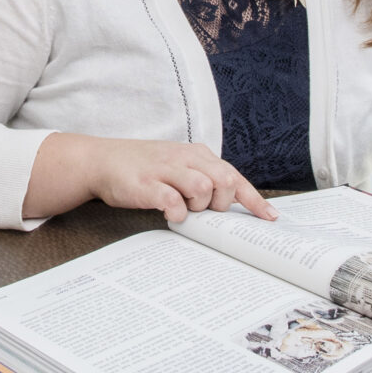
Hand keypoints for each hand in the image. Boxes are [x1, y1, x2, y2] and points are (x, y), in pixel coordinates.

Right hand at [78, 138, 278, 223]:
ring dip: (198, 207)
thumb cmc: (145, 167)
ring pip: (203, 188)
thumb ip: (203, 178)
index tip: (269, 218)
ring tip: (183, 209)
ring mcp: (164, 170)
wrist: (102, 160)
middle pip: (224, 181)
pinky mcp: (146, 185)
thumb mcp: (179, 165)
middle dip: (221, 204)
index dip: (254, 200)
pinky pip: (174, 201)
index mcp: (197, 154)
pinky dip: (178, 213)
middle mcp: (184, 158)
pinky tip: (170, 214)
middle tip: (204, 211)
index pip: (233, 176)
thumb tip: (230, 204)